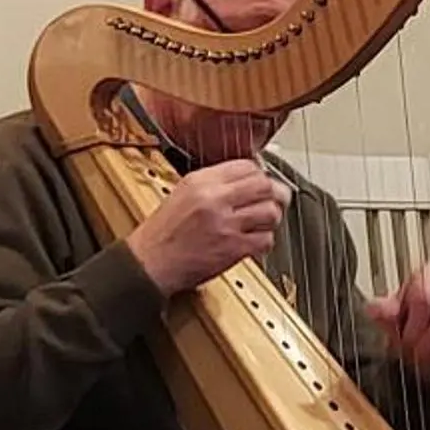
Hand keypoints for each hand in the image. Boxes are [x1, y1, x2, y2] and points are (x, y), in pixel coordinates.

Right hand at [127, 161, 288, 296]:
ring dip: (273, 218)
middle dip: (276, 192)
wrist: (150, 262)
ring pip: (270, 211)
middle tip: (278, 199)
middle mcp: (214, 199)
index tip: (263, 181)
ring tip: (265, 222)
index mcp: (201, 182)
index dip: (260, 173)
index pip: (246, 166)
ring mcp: (225, 224)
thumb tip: (242, 180)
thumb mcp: (181, 194)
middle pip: (263, 185)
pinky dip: (266, 241)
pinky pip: (265, 240)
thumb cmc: (162, 233)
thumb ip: (212, 184)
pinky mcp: (232, 249)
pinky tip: (257, 241)